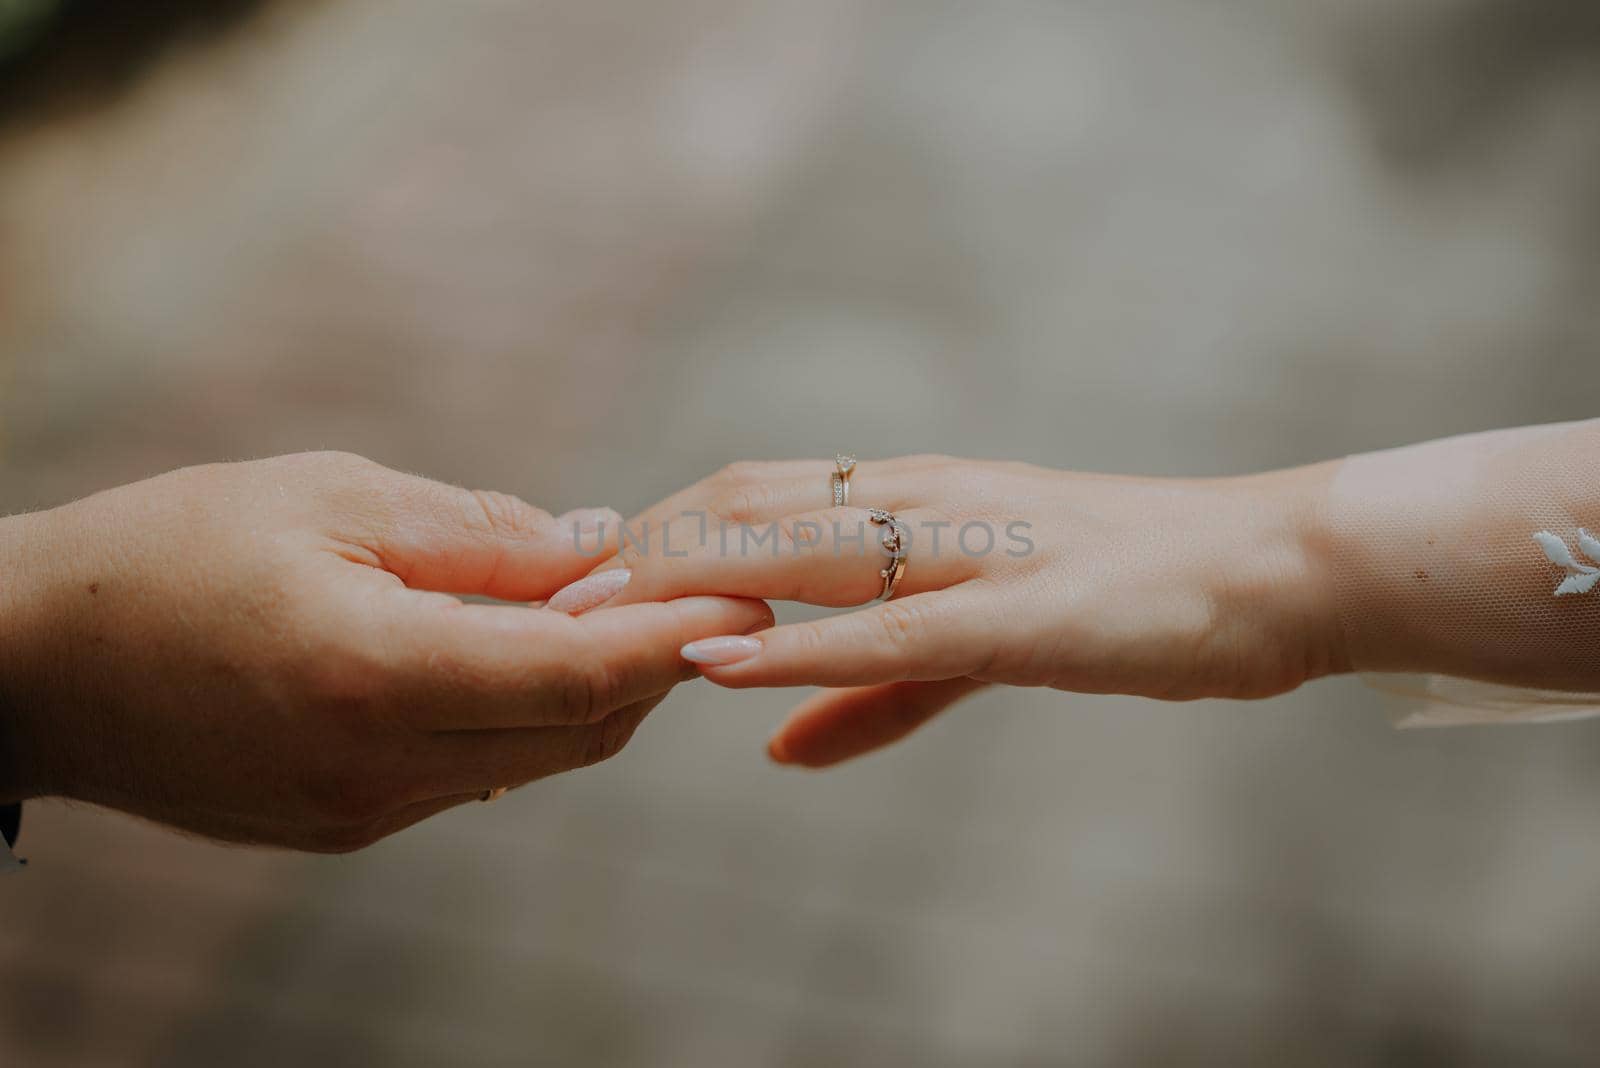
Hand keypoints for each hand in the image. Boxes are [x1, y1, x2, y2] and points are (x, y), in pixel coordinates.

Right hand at [0, 452, 770, 850]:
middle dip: (660, 665)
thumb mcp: (331, 499)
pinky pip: (476, 775)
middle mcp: (377, 769)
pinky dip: (528, 717)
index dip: (677, 635)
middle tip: (714, 593)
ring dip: (599, 691)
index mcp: (372, 676)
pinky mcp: (344, 828)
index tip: (748, 591)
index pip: (577, 676)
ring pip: (536, 759)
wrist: (35, 666)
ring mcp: (361, 815)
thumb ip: (482, 536)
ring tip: (636, 612)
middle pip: (578, 731)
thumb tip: (600, 547)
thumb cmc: (171, 553)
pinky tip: (536, 655)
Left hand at [547, 456, 1346, 766]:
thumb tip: (774, 749)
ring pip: (797, 545)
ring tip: (586, 619)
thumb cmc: (1127, 595)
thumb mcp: (979, 645)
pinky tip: (720, 659)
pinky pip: (888, 627)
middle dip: (633, 548)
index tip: (574, 576)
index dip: (653, 529)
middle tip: (539, 597)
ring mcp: (970, 548)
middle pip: (744, 500)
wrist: (1269, 571)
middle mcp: (925, 499)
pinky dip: (794, 642)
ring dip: (682, 579)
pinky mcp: (1019, 613)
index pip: (749, 488)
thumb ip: (872, 695)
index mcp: (913, 494)